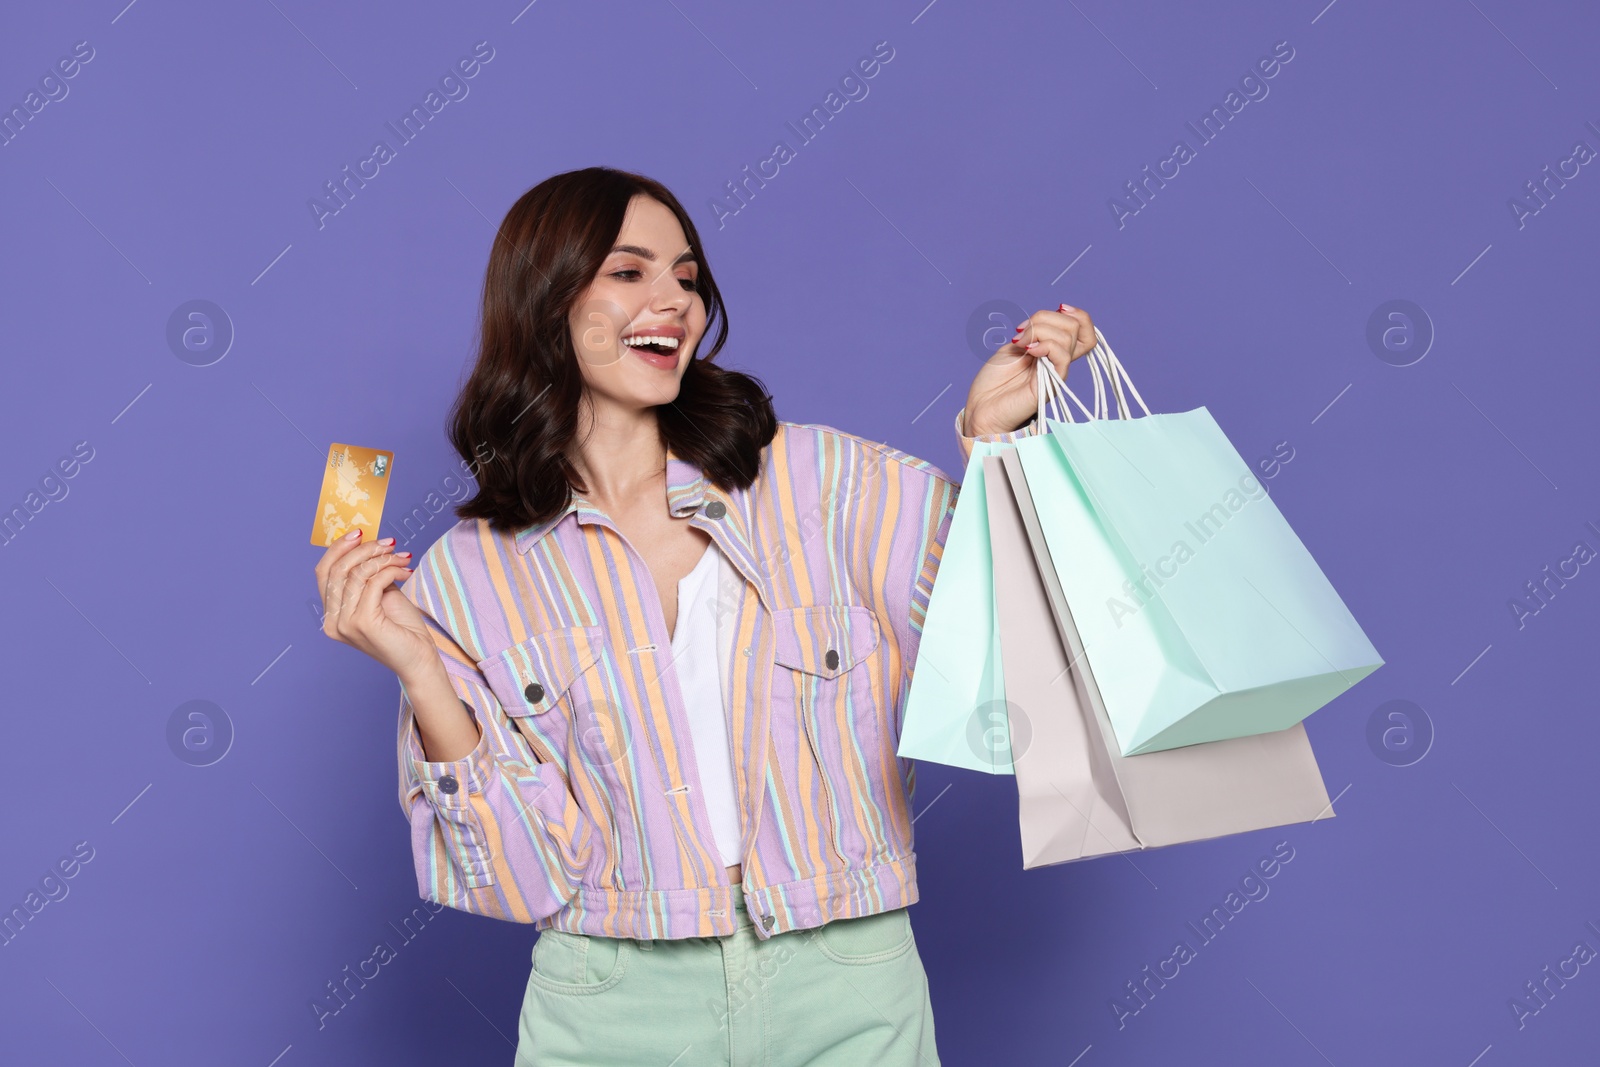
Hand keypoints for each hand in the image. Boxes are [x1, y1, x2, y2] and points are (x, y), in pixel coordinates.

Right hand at [315, 531, 436, 680]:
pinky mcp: (363, 623)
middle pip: (338, 569)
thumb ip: (367, 575)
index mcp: (332, 615)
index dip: (338, 548)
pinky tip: (406, 572)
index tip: (359, 533)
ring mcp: (345, 624)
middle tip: (389, 543)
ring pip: (356, 573)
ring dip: (383, 559)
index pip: (324, 572)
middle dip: (365, 549)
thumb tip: (367, 543)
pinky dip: (391, 570)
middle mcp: (333, 621)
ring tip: (403, 558)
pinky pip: (374, 582)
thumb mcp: (380, 594)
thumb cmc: (402, 629)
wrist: (420, 659)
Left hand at [963, 303, 1096, 435]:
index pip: (1081, 327)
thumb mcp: (1013, 346)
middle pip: (1075, 326)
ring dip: (1039, 330)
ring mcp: (1056, 372)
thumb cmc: (993, 382)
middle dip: (1045, 318)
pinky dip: (1045, 345)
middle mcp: (1058, 361)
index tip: (1057, 307)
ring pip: (1068, 337)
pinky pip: (1062, 356)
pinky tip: (1028, 351)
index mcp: (1052, 350)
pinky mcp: (1051, 384)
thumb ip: (1033, 334)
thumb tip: (1044, 326)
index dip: (1076, 314)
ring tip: (1019, 344)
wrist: (981, 408)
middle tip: (1021, 332)